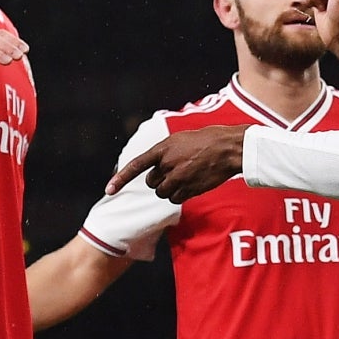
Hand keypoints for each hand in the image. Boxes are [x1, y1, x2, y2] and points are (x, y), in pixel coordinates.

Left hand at [109, 122, 247, 202]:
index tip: (109, 190)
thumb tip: (156, 168)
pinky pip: (176, 199)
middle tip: (175, 172)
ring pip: (163, 193)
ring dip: (170, 189)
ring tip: (186, 177)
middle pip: (152, 182)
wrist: (229, 148)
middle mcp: (168, 164)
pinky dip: (180, 196)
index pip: (136, 165)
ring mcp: (179, 178)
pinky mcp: (190, 189)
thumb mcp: (181, 139)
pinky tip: (191, 184)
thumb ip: (166, 153)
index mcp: (164, 148)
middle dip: (160, 180)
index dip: (121, 178)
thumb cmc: (208, 141)